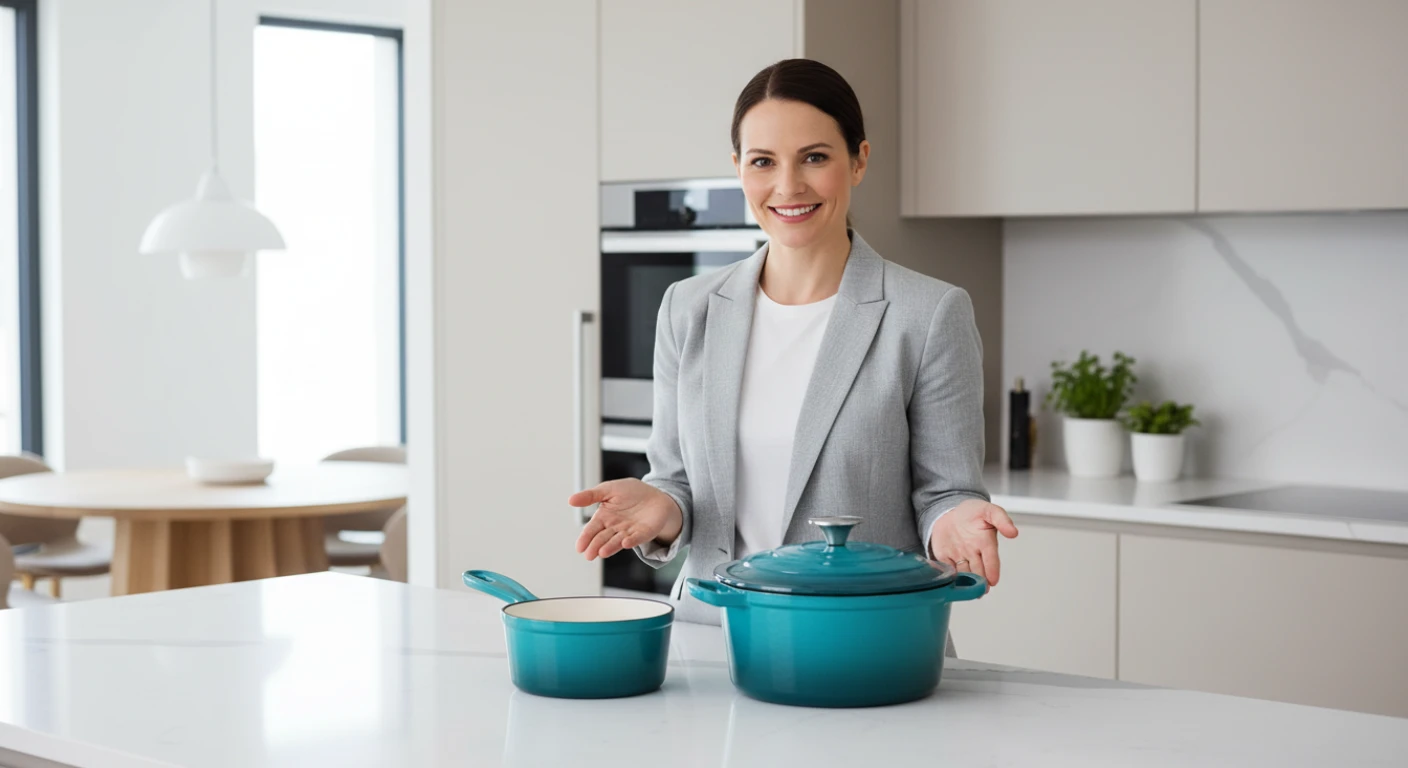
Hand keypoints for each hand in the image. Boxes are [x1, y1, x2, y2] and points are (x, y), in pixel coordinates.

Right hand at [569, 479, 683, 560]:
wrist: (656, 495)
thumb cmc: (631, 492)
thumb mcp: (608, 489)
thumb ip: (590, 496)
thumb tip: (570, 500)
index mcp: (605, 518)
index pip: (592, 529)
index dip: (585, 538)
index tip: (579, 547)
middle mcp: (615, 528)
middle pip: (603, 538)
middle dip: (595, 546)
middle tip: (589, 554)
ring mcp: (629, 532)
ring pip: (617, 541)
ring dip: (610, 547)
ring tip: (602, 552)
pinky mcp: (644, 533)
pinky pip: (637, 538)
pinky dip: (631, 541)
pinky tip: (625, 543)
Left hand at [928, 499, 1018, 588]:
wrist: (950, 510)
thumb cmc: (972, 512)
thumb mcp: (988, 510)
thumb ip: (1001, 519)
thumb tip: (1013, 533)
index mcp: (985, 543)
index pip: (991, 559)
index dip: (992, 570)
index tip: (994, 581)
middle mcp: (973, 553)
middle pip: (979, 570)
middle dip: (980, 581)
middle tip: (981, 591)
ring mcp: (959, 556)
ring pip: (964, 573)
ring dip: (966, 582)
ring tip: (968, 591)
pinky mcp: (945, 557)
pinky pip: (946, 567)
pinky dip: (948, 575)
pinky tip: (950, 583)